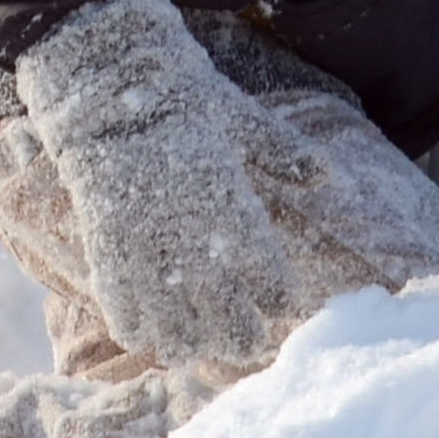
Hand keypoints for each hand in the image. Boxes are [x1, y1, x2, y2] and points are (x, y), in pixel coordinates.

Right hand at [7, 0, 323, 380]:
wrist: (111, 89)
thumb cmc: (185, 101)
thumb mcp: (244, 122)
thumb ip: (285, 155)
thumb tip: (328, 175)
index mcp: (237, 213)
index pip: (270, 284)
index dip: (277, 301)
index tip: (278, 304)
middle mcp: (197, 243)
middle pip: (229, 318)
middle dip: (240, 336)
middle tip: (245, 343)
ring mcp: (151, 252)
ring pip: (177, 326)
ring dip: (190, 343)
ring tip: (197, 348)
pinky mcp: (110, 251)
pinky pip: (125, 310)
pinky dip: (139, 329)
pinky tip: (149, 336)